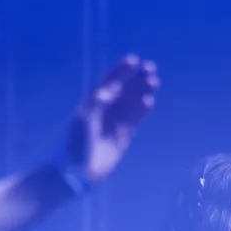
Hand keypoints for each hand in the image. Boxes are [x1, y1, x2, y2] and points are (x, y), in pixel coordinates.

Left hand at [65, 56, 158, 184]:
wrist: (78, 171)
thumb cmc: (76, 143)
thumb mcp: (83, 120)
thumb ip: (96, 103)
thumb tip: (110, 89)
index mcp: (92, 103)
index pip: (109, 82)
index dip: (120, 70)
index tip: (133, 59)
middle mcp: (104, 111)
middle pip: (124, 90)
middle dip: (136, 78)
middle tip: (150, 67)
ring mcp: (114, 123)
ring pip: (132, 103)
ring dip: (142, 91)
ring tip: (154, 81)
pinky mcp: (122, 137)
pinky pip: (135, 120)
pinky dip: (142, 110)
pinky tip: (149, 100)